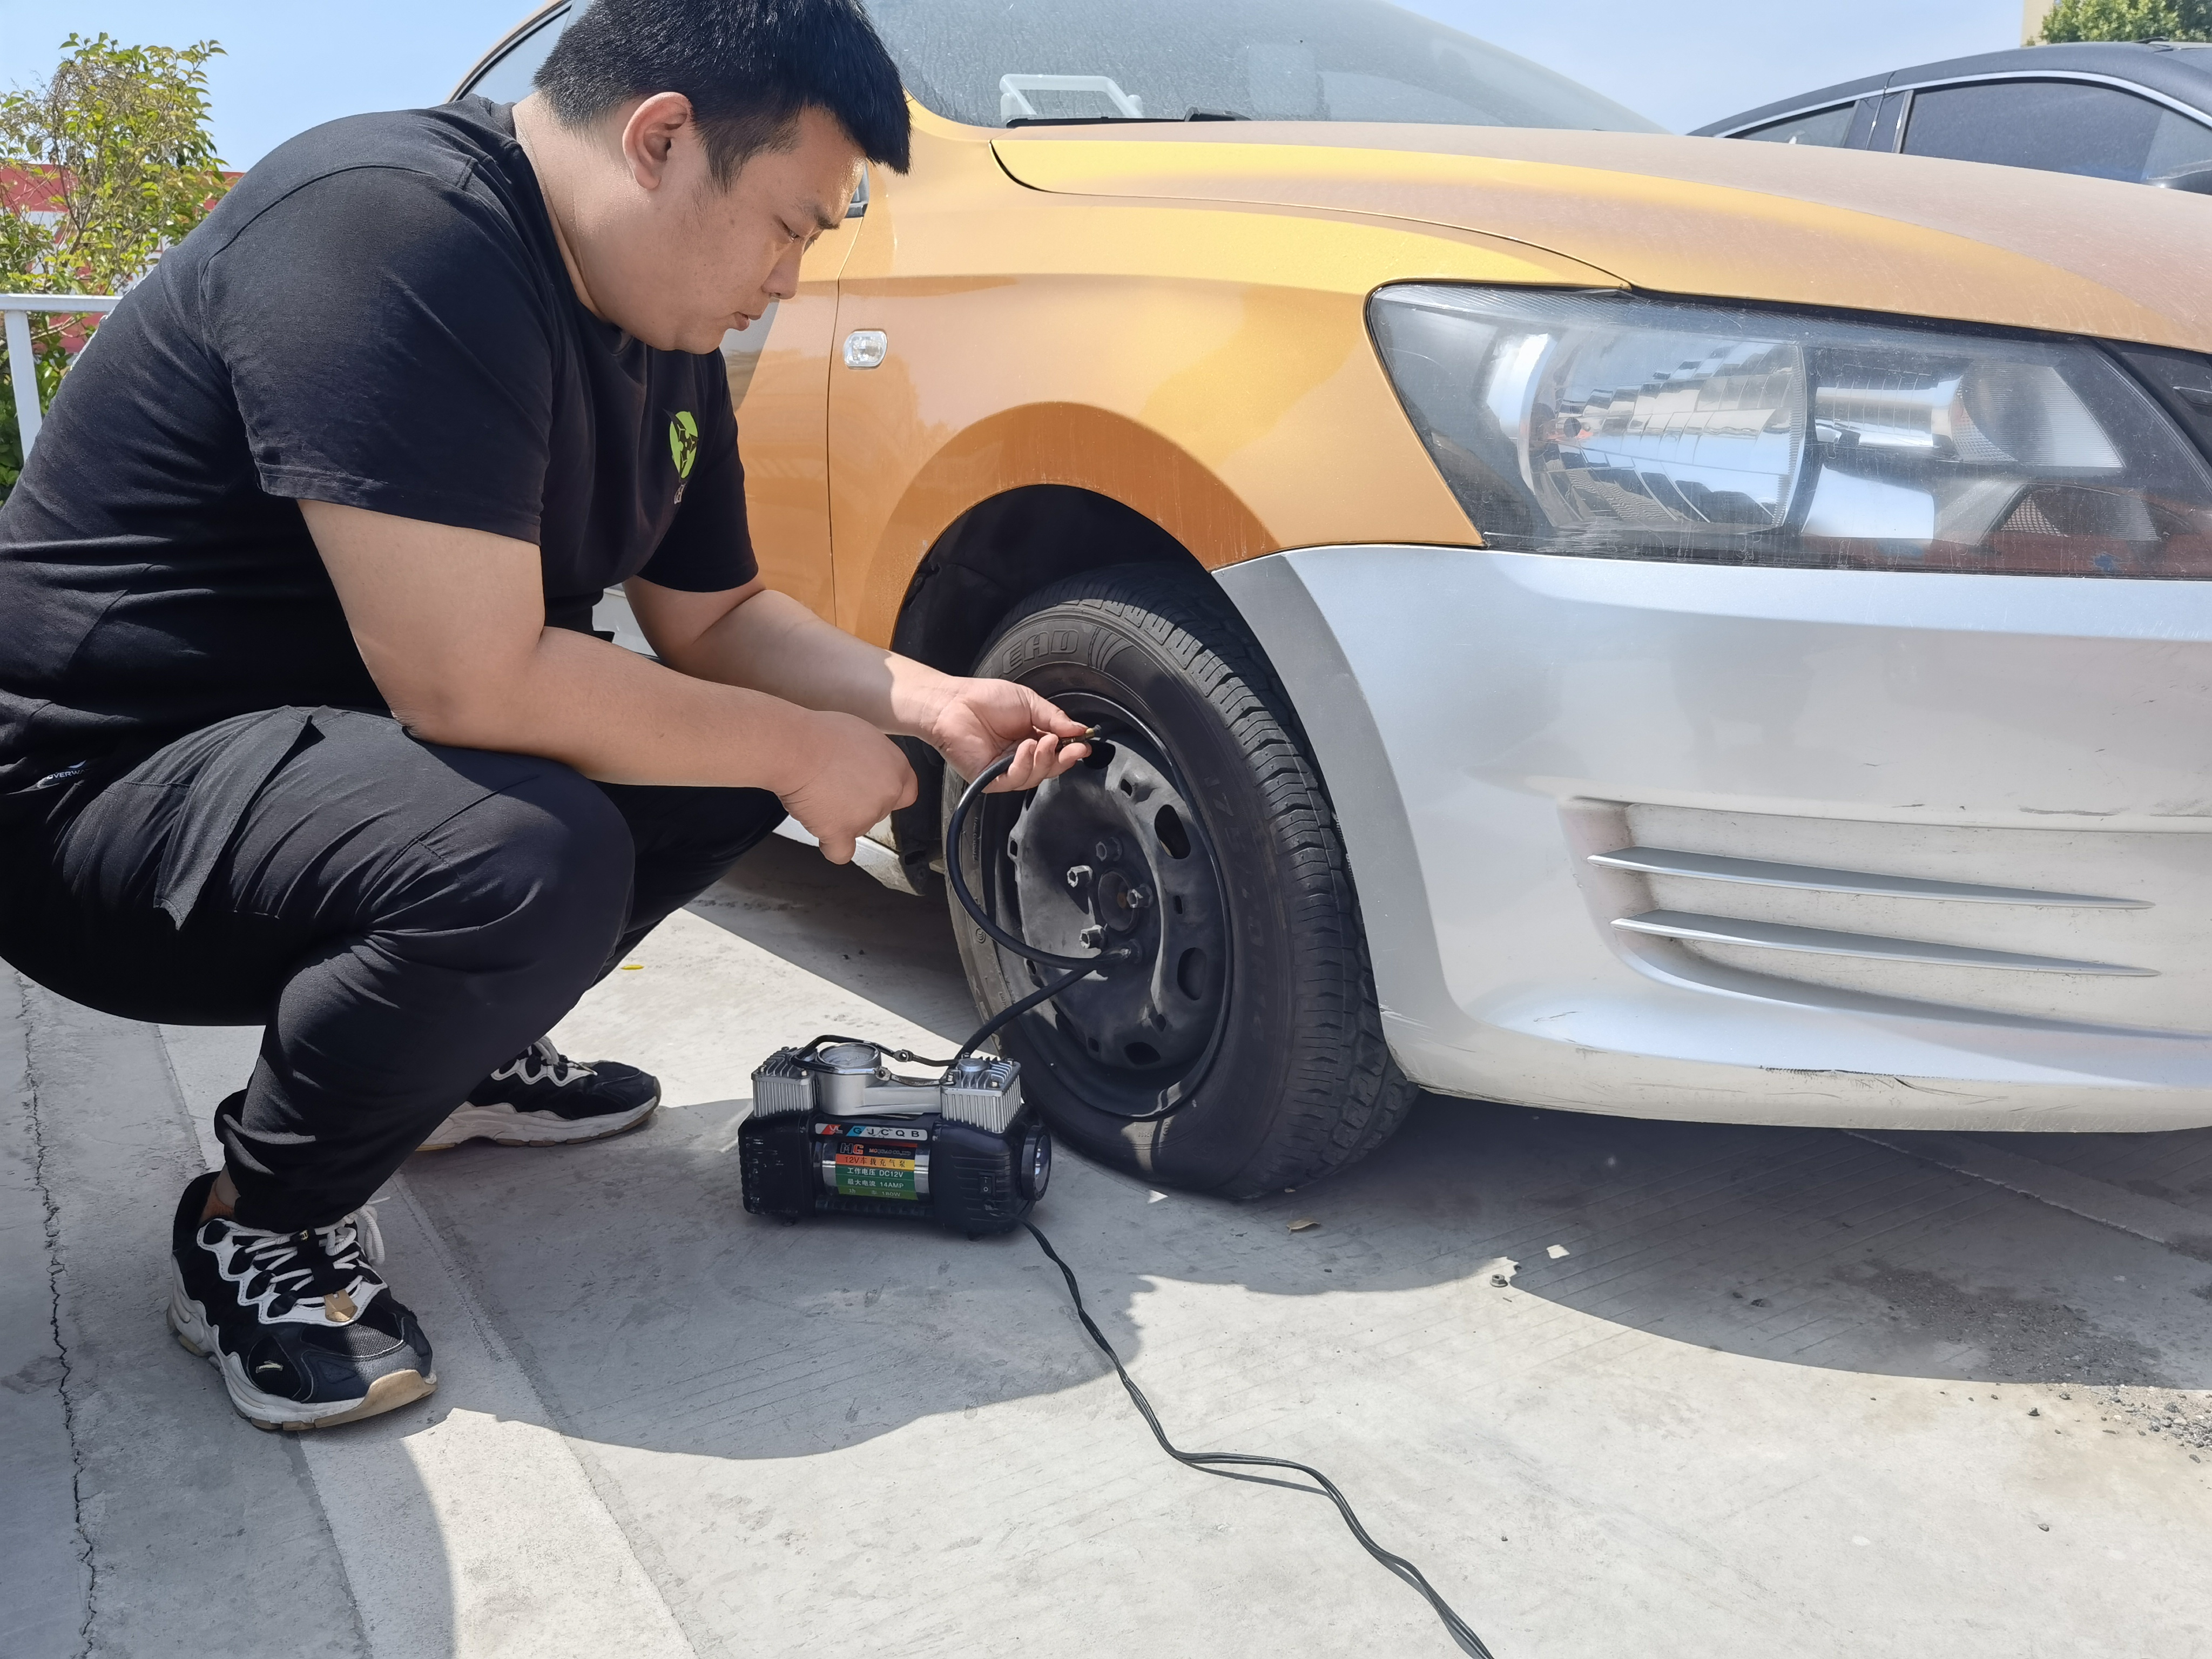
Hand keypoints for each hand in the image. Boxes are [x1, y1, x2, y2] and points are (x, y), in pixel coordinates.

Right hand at [777, 710, 918, 863]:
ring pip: (858, 828)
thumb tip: (867, 766)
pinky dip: (832, 845)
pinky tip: (824, 833)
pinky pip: (841, 851)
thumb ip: (874, 757)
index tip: (871, 788)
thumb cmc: (821, 734)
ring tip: (819, 794)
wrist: (797, 748)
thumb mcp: (862, 734)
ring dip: (841, 817)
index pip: (906, 791)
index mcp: (896, 767)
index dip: (886, 791)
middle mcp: (887, 794)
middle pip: (879, 810)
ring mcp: (866, 816)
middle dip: (860, 803)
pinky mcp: (841, 832)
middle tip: (835, 785)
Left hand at [923, 678, 1091, 791]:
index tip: (1083, 744)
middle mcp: (1020, 757)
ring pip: (1035, 776)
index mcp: (1032, 739)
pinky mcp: (990, 780)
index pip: (1057, 752)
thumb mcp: (1029, 702)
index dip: (1072, 751)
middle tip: (1072, 747)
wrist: (954, 702)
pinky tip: (1026, 748)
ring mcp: (1005, 770)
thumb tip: (1079, 730)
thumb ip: (1054, 718)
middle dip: (1064, 759)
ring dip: (1044, 760)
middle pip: (1050, 768)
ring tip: (1043, 741)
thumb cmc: (985, 699)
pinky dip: (1024, 765)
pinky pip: (1014, 780)